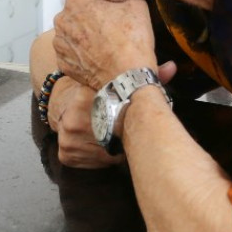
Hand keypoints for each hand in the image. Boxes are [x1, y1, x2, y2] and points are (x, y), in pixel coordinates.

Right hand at [48, 62, 176, 167]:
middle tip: (131, 132)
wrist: (59, 101)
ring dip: (116, 149)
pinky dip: (103, 159)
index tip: (141, 122)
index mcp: (88, 94)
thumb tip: (172, 67)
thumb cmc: (94, 90)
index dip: (135, 121)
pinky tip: (101, 146)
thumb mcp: (113, 80)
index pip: (122, 115)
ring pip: (108, 154)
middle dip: (127, 137)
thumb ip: (143, 77)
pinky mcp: (66, 154)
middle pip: (117, 138)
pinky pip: (96, 164)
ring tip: (113, 137)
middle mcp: (75, 116)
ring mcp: (69, 136)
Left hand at [52, 0, 156, 89]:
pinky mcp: (62, 62)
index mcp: (76, 0)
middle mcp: (62, 20)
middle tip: (110, 27)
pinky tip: (97, 56)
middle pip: (78, 13)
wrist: (127, 75)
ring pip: (73, 33)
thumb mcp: (136, 3)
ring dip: (85, 36)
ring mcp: (60, 42)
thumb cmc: (130, 41)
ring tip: (105, 43)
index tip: (112, 8)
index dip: (103, 0)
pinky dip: (82, 54)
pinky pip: (72, 53)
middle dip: (92, 17)